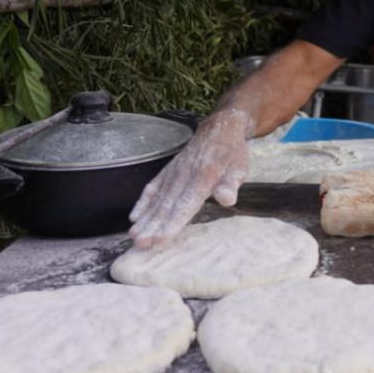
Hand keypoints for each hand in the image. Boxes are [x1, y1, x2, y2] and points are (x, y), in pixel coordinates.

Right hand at [127, 109, 251, 245]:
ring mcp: (173, 173)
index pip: (186, 204)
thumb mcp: (239, 167)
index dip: (173, 222)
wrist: (219, 129)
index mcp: (203, 177)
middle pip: (166, 205)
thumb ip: (231, 184)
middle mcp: (183, 175)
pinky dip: (142, 202)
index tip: (162, 238)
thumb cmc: (231, 154)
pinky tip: (134, 216)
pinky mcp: (167, 171)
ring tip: (134, 236)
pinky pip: (152, 187)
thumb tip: (226, 199)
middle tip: (141, 244)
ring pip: (157, 199)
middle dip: (153, 225)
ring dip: (145, 218)